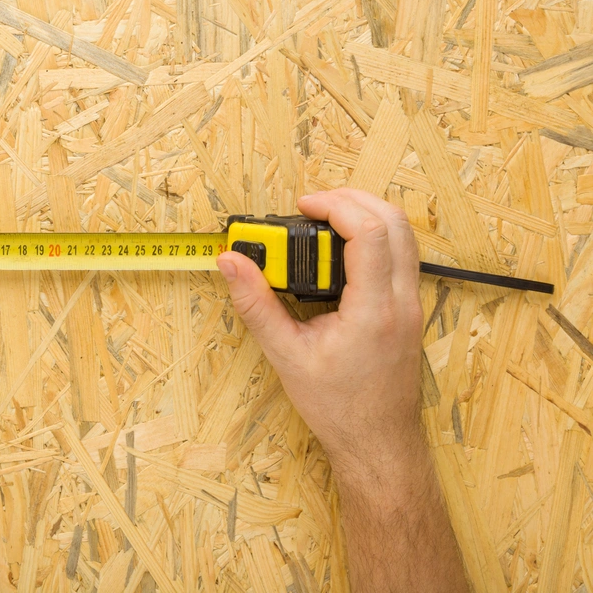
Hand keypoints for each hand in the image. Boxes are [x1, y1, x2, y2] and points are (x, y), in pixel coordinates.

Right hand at [216, 188, 424, 477]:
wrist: (377, 442)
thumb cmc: (338, 407)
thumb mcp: (286, 355)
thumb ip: (256, 304)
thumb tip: (230, 263)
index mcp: (374, 311)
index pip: (369, 233)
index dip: (336, 207)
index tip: (303, 206)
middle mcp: (402, 301)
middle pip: (395, 222)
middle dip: (352, 200)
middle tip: (313, 206)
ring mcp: (412, 304)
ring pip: (405, 235)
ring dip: (367, 215)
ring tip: (325, 221)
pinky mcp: (410, 309)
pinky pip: (403, 254)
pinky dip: (376, 236)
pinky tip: (341, 249)